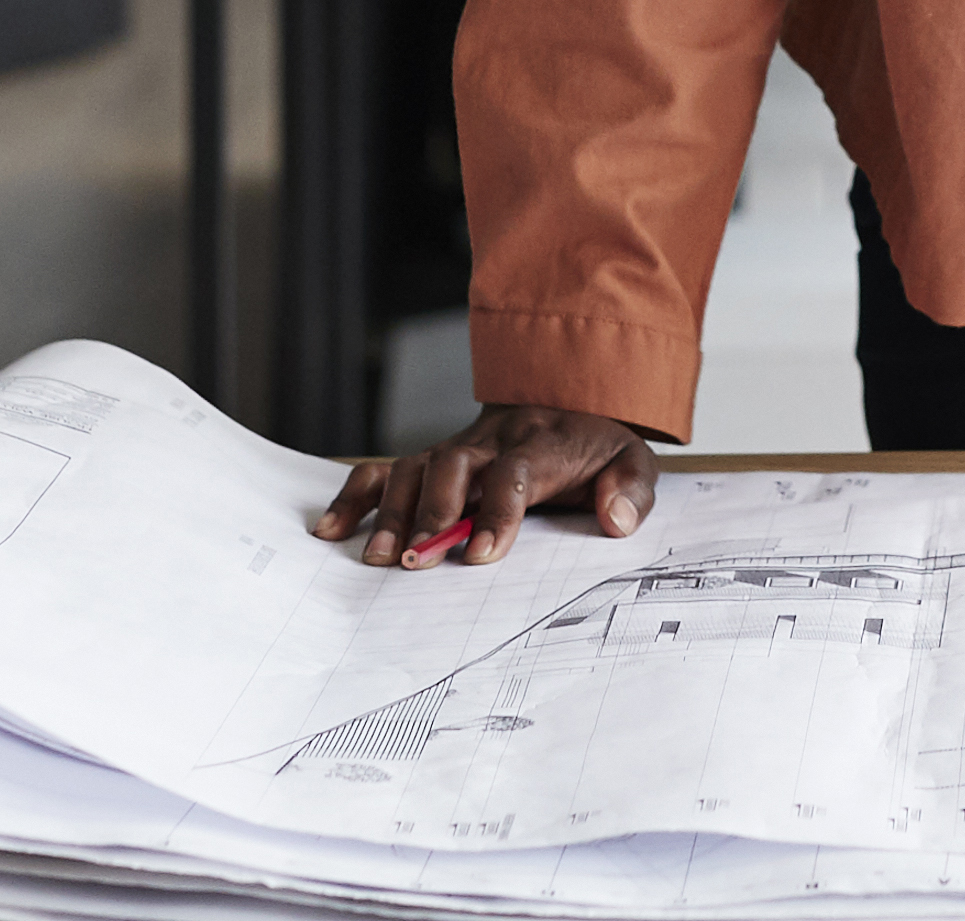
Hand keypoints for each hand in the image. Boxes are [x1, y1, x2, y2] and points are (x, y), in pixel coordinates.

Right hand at [309, 402, 660, 568]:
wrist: (570, 404)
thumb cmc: (597, 451)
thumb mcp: (634, 464)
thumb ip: (631, 492)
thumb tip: (616, 520)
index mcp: (545, 442)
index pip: (518, 470)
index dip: (499, 510)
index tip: (482, 554)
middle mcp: (493, 439)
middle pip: (456, 464)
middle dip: (435, 512)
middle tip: (419, 560)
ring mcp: (458, 447)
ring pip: (416, 466)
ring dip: (393, 511)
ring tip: (380, 559)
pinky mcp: (433, 459)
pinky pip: (385, 468)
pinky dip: (355, 496)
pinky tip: (331, 530)